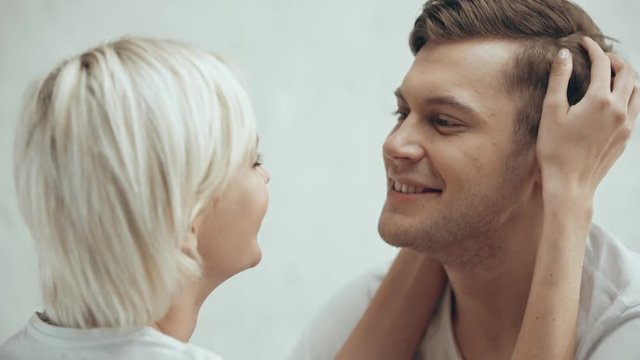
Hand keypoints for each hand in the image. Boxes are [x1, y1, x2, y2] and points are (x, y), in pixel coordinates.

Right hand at [536, 37, 639, 199]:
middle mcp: (619, 110)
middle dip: (614, 60)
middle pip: (628, 73)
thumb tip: (564, 54)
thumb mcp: (551, 111)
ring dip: (626, 78)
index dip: (593, 50)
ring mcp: (626, 125)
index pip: (602, 65)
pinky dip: (628, 96)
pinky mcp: (626, 138)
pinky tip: (613, 101)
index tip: (583, 43)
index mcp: (600, 101)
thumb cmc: (556, 150)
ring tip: (609, 76)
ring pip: (637, 91)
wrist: (570, 184)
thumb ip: (558, 79)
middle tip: (599, 58)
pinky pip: (635, 108)